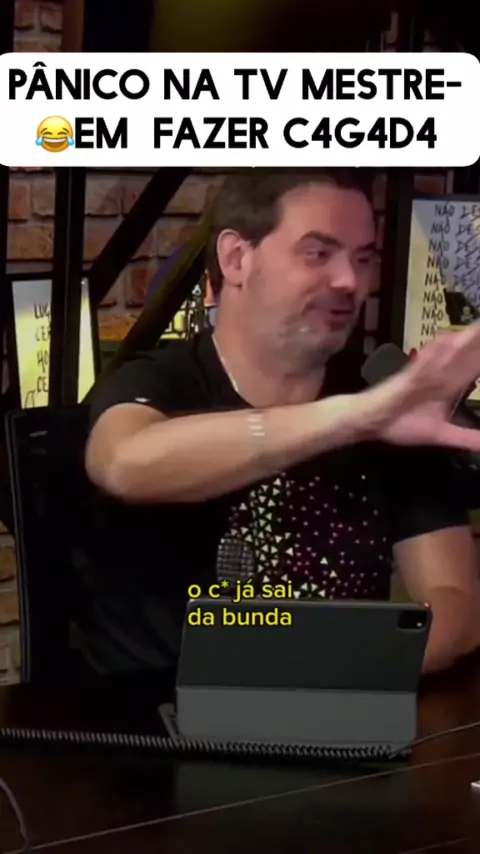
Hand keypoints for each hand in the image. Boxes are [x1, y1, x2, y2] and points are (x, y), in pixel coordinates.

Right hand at [363, 323, 479, 449]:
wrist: (371, 422)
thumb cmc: (401, 424)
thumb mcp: (440, 434)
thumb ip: (466, 437)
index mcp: (448, 387)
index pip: (473, 369)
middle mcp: (439, 376)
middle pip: (465, 357)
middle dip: (478, 344)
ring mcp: (423, 374)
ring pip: (448, 356)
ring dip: (463, 342)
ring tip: (478, 329)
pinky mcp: (407, 378)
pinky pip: (422, 365)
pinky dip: (433, 354)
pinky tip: (446, 340)